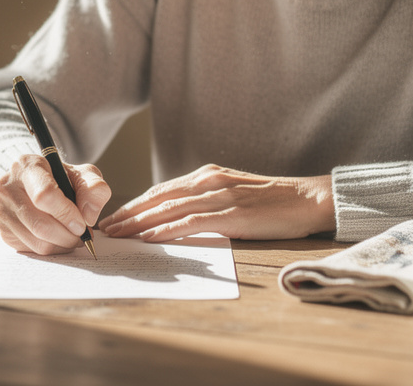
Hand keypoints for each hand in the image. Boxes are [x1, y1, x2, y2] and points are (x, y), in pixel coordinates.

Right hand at [0, 155, 110, 254]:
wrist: (38, 185)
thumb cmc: (62, 179)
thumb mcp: (83, 175)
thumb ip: (94, 189)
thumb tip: (88, 216)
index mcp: (27, 166)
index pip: (44, 195)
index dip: (66, 214)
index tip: (81, 224)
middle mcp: (7, 187)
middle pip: (41, 225)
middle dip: (68, 235)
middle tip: (82, 235)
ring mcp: (1, 210)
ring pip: (38, 242)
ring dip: (62, 244)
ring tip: (72, 235)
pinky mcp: (3, 231)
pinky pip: (32, 250)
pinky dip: (52, 249)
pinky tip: (58, 237)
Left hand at [97, 164, 333, 241]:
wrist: (307, 198)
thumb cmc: (272, 201)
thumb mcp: (233, 194)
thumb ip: (206, 201)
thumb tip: (178, 219)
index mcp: (207, 175)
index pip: (161, 190)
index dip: (135, 204)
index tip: (114, 218)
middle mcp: (208, 180)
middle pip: (158, 197)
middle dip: (128, 214)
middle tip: (105, 229)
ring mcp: (219, 195)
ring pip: (168, 209)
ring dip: (139, 223)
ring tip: (118, 235)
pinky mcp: (231, 213)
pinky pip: (190, 222)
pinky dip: (165, 230)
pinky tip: (149, 239)